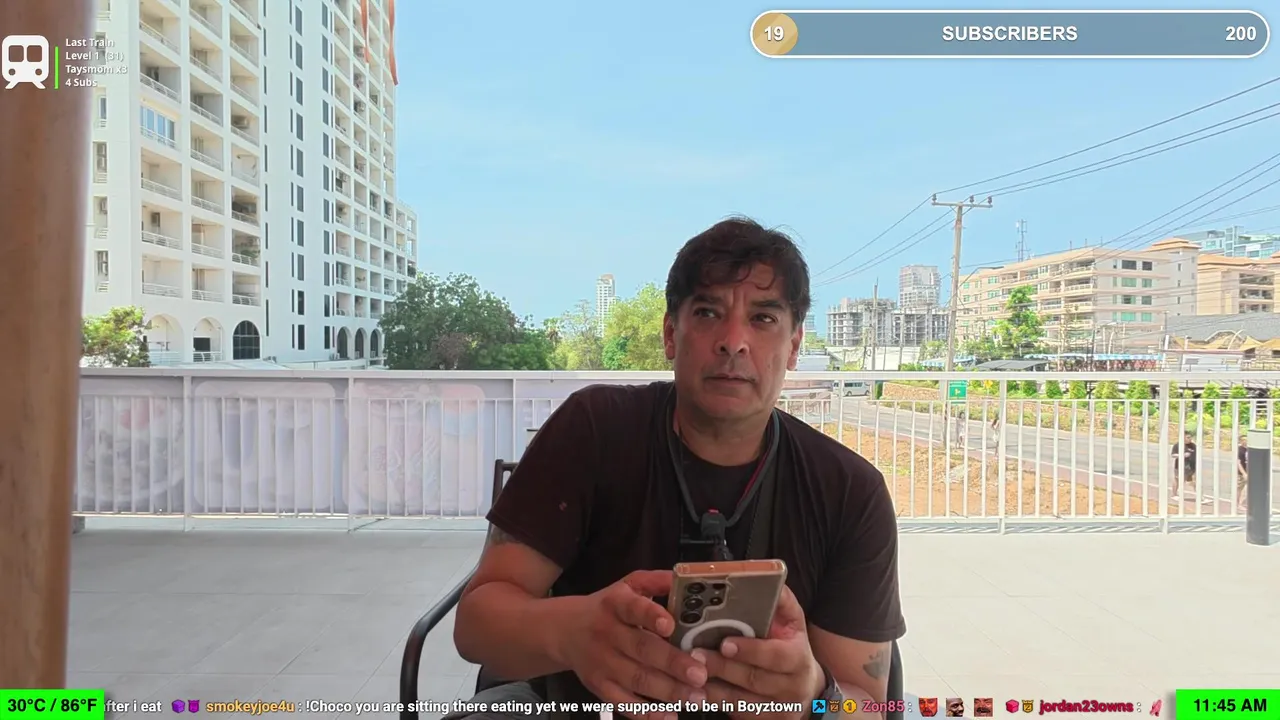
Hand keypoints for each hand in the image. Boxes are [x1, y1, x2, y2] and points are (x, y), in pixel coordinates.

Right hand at [560, 570, 708, 717]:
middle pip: (641, 649)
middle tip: (700, 674)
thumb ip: (655, 581)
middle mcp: (607, 634)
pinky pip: (623, 703)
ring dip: (668, 691)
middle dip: (673, 663)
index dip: (650, 616)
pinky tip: (670, 716)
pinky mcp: (599, 687)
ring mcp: (602, 663)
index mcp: (616, 605)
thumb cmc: (607, 608)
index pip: (633, 608)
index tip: (670, 625)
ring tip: (696, 697)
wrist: (564, 631)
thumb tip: (685, 578)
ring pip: (637, 679)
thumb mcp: (627, 586)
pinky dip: (646, 713)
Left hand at [693, 585, 824, 718]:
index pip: (776, 656)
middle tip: (695, 655)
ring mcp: (778, 710)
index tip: (725, 642)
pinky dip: (714, 704)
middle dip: (722, 667)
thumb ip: (782, 601)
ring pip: (740, 702)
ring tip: (689, 674)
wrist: (808, 690)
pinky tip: (695, 694)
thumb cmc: (792, 648)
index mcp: (798, 658)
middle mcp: (791, 687)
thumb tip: (768, 574)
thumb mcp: (793, 623)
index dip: (750, 650)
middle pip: (753, 679)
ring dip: (712, 688)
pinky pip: (736, 715)